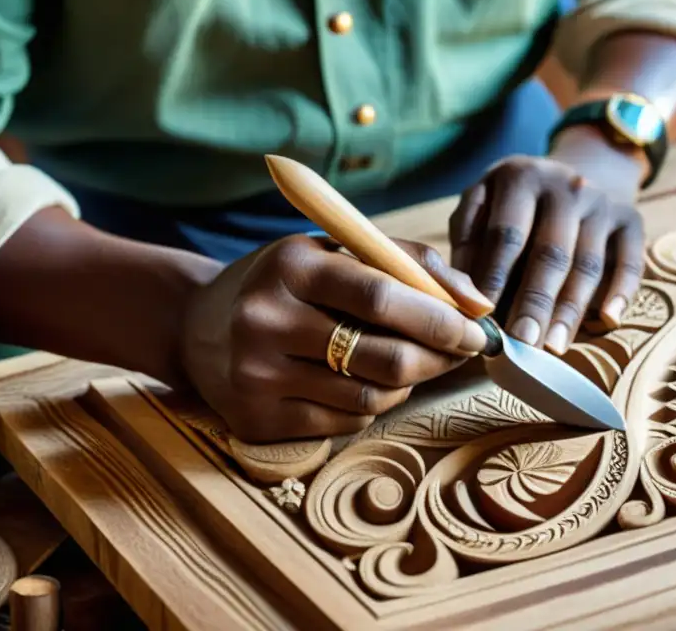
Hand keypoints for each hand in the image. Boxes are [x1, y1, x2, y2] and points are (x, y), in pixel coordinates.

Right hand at [179, 235, 492, 441]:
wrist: (197, 324)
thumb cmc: (288, 282)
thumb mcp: (335, 251)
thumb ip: (410, 263)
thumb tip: (478, 303)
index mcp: (291, 265)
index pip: (383, 298)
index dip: (441, 319)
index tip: (477, 330)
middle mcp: (265, 320)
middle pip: (384, 359)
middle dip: (439, 359)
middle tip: (460, 353)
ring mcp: (255, 376)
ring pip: (371, 399)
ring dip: (408, 384)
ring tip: (410, 363)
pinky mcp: (255, 420)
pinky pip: (345, 424)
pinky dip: (371, 405)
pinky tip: (364, 382)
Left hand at [450, 155, 645, 354]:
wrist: (566, 180)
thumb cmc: (510, 207)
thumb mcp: (480, 207)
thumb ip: (468, 244)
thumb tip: (467, 296)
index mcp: (520, 178)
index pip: (506, 234)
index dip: (494, 278)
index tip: (484, 320)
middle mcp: (565, 185)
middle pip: (550, 252)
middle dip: (535, 302)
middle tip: (523, 342)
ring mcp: (602, 202)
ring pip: (588, 263)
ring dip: (571, 309)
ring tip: (554, 346)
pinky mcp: (630, 219)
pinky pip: (630, 261)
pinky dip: (621, 292)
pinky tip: (608, 321)